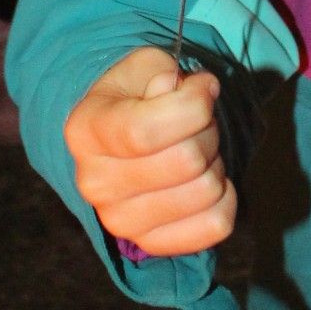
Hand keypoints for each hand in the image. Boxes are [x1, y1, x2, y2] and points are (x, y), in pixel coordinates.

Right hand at [64, 45, 236, 257]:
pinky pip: (215, 225)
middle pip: (184, 161)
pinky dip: (225, 198)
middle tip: (199, 120)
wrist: (119, 137)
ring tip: (196, 148)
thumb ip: (163, 74)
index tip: (205, 87)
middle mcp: (94, 182)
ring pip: (204, 192)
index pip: (144, 131)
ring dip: (214, 162)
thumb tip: (187, 92)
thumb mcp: (143, 67)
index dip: (191, 106)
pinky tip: (207, 178)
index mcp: (85, 131)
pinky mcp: (149, 243)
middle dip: (207, 129)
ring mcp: (118, 220)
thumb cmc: (134, 95)